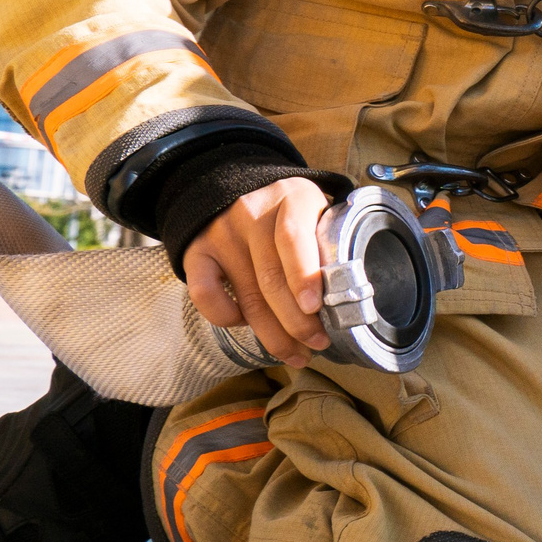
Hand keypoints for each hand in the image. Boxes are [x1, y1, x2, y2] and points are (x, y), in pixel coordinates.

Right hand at [183, 176, 332, 366]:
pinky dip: (225, 317)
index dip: (304, 276)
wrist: (237, 187)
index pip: (292, 238)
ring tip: (295, 354)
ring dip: (273, 334)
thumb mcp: (315, 210)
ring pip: (246, 296)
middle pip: (271, 278)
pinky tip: (245, 324)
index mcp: (290, 198)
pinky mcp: (195, 253)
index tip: (316, 308)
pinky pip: (204, 295)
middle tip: (317, 344)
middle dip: (297, 322)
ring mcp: (220, 235)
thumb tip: (346, 295)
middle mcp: (251, 214)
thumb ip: (326, 242)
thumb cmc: (290, 210)